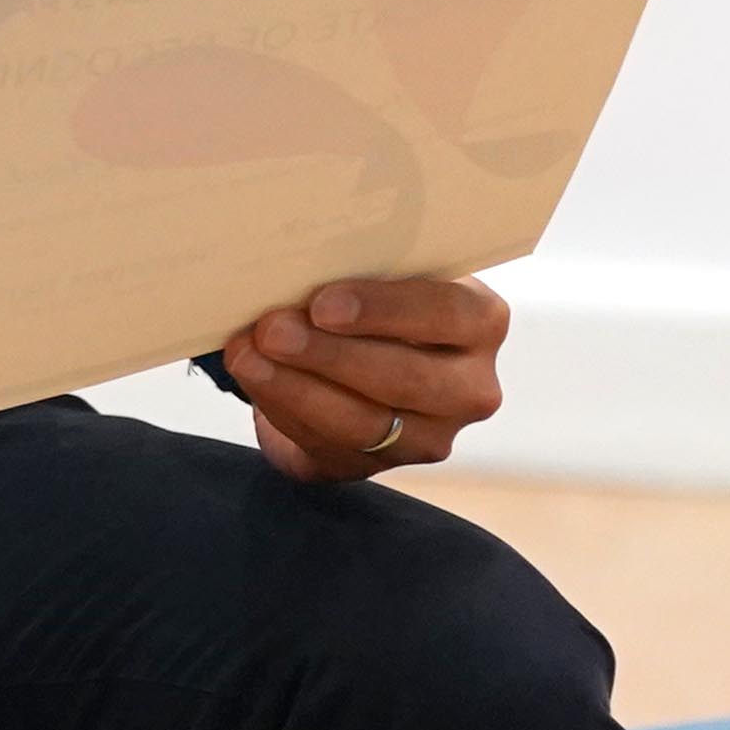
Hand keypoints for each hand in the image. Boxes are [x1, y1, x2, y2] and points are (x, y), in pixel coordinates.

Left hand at [222, 276, 508, 481]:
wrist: (353, 357)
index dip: (384, 310)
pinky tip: (256, 380)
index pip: (448, 314)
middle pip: (405, 377)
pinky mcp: (384, 465)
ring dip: (296, 387)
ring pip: (365, 422)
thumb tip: (296, 263)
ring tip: (248, 356)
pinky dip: (286, 409)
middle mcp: (471, 386)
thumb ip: (361, 267)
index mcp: (481, 321)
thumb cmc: (369, 298)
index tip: (322, 304)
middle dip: (328, 354)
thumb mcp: (380, 274)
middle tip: (270, 330)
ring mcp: (432, 435)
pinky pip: (332, 446)